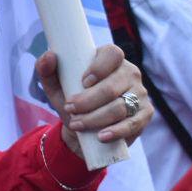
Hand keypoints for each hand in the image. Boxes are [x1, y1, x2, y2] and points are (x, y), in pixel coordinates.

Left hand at [36, 44, 150, 159]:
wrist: (82, 130)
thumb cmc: (71, 100)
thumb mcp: (55, 86)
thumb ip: (46, 68)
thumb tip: (50, 55)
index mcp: (110, 58)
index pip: (112, 54)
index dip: (99, 68)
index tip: (82, 82)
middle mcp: (129, 72)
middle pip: (112, 86)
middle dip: (88, 101)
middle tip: (70, 109)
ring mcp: (140, 93)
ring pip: (120, 106)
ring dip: (96, 118)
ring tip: (77, 124)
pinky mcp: (145, 114)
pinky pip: (132, 123)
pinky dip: (116, 131)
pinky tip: (101, 136)